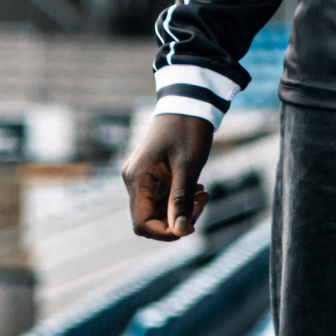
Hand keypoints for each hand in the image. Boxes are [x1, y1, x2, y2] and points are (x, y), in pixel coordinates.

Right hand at [122, 111, 213, 239]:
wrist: (187, 102)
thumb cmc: (188, 130)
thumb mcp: (188, 167)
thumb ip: (182, 201)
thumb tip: (181, 232)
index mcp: (137, 179)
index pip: (142, 224)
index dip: (166, 232)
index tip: (192, 224)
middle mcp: (133, 180)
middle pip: (150, 219)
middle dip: (178, 219)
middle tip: (203, 200)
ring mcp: (140, 177)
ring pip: (157, 210)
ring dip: (180, 208)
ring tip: (203, 192)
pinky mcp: (150, 173)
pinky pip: (161, 198)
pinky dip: (178, 198)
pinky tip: (196, 187)